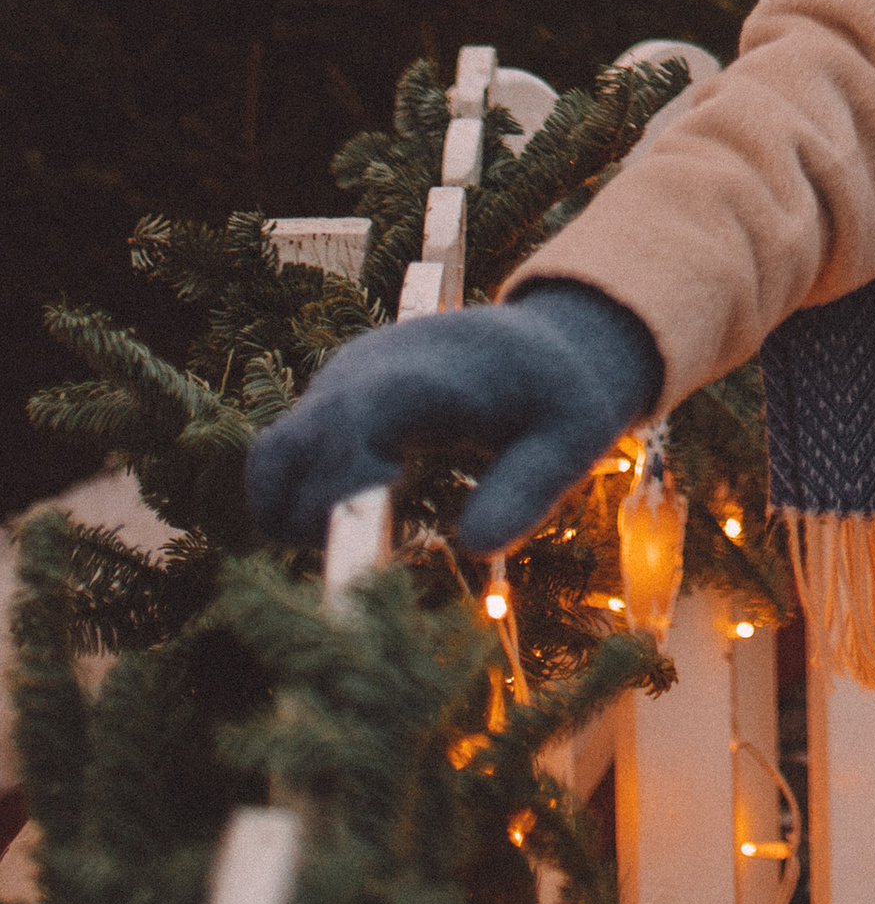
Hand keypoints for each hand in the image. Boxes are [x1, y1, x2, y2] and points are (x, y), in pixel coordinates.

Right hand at [243, 279, 661, 557]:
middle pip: (286, 447)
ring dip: (290, 515)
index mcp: (426, 374)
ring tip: (355, 547)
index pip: (351, 420)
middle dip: (302, 520)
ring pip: (273, 457)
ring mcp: (340, 385)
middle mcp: (366, 374)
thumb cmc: (561, 395)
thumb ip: (528, 489)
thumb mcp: (571, 440)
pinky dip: (297, 502)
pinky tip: (354, 524)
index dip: (336, 481)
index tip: (359, 540)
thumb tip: (473, 547)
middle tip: (359, 563)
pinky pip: (285, 457)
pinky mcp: (331, 402)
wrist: (547, 341)